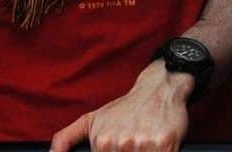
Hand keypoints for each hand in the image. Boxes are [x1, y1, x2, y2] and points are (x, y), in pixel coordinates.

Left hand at [50, 59, 192, 151]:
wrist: (158, 87)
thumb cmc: (124, 108)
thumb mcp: (91, 120)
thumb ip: (66, 138)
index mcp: (102, 143)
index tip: (114, 150)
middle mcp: (121, 145)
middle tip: (129, 145)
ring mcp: (143, 145)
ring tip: (140, 144)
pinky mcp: (165, 144)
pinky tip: (155, 145)